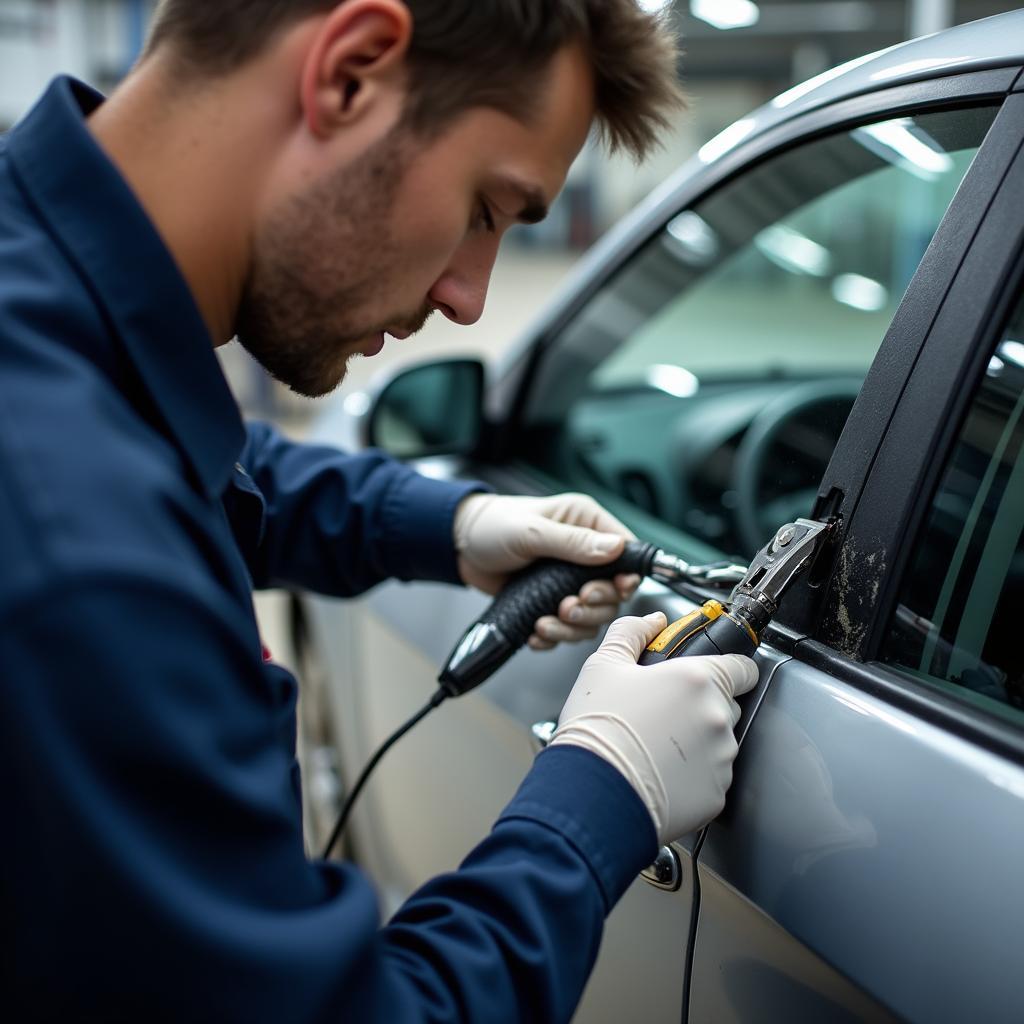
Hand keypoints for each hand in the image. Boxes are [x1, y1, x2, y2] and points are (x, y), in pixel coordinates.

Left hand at [453, 493, 641, 649]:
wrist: (459, 545)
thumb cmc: (493, 524)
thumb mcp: (532, 530)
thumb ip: (573, 542)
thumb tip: (615, 547)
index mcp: (587, 524)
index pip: (626, 551)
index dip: (626, 575)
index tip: (616, 590)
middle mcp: (584, 553)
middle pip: (612, 591)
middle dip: (593, 606)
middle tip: (568, 606)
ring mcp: (567, 580)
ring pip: (592, 615)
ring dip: (573, 625)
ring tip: (547, 622)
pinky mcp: (551, 601)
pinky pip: (567, 628)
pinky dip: (555, 636)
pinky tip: (537, 633)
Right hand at [549, 612, 758, 843]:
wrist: (591, 792)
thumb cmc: (597, 729)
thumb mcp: (603, 665)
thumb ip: (632, 632)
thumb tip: (654, 621)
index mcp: (696, 679)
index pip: (743, 666)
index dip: (730, 667)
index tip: (717, 672)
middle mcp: (716, 717)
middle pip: (726, 705)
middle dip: (701, 707)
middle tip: (663, 714)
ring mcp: (720, 759)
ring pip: (719, 743)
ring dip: (697, 743)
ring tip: (655, 746)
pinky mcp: (715, 795)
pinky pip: (711, 778)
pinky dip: (692, 776)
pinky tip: (660, 772)